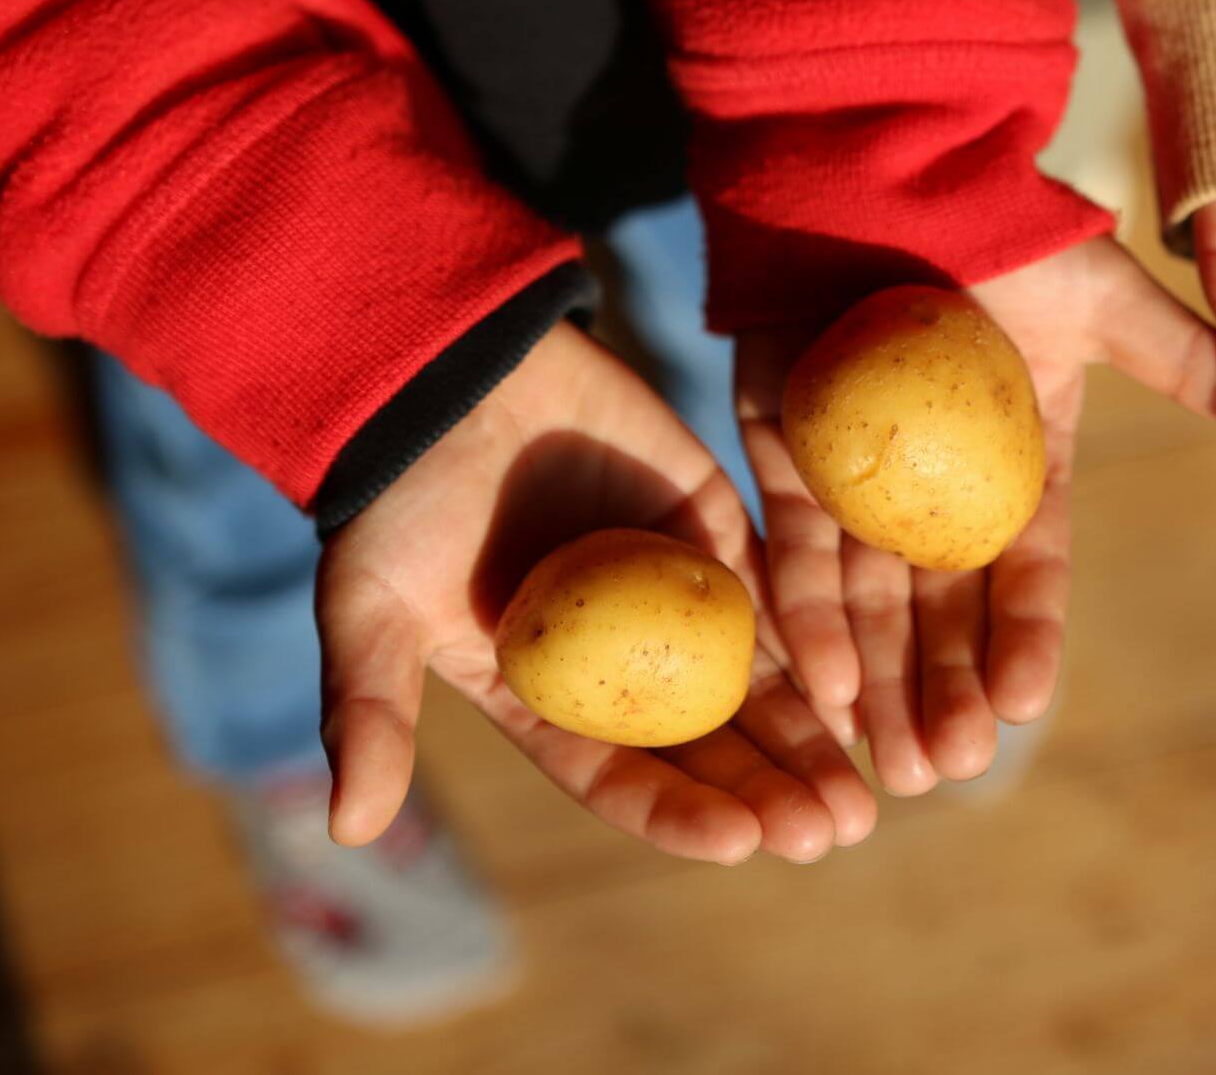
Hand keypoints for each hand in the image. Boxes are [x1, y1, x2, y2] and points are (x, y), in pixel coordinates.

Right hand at [316, 322, 874, 863]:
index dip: (680, 812)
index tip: (741, 844)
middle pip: (710, 744)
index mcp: (544, 696)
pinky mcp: (712, 526)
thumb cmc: (396, 496)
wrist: (447, 370)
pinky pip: (777, 592)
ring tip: (865, 794)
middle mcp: (619, 661)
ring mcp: (671, 596)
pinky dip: (820, 637)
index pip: (623, 774)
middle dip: (771, 791)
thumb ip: (371, 712)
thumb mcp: (368, 606)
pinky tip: (866, 683)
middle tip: (835, 832)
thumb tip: (349, 832)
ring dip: (812, 737)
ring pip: (756, 682)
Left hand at [736, 237, 1215, 793]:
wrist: (885, 157)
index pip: (1026, 565)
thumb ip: (1178, 356)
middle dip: (944, 690)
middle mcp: (936, 478)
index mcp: (1014, 455)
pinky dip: (804, 616)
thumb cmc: (1002, 218)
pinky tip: (819, 688)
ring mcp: (857, 469)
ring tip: (888, 767)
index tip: (1028, 705)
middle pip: (940, 606)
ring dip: (876, 685)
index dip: (1028, 635)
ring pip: (868, 600)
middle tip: (946, 769)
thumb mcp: (1100, 294)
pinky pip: (793, 545)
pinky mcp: (784, 449)